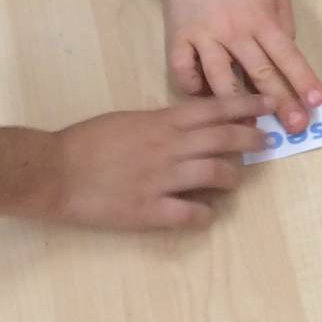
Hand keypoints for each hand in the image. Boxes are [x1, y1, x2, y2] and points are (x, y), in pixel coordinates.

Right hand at [48, 96, 267, 229]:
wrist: (54, 171)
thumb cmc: (88, 141)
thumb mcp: (130, 120)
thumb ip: (162, 123)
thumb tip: (191, 124)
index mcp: (162, 122)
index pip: (215, 109)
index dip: (246, 107)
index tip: (267, 106)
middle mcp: (168, 147)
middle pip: (224, 139)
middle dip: (251, 140)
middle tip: (266, 143)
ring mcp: (161, 179)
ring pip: (215, 174)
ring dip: (233, 177)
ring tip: (236, 180)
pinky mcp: (148, 210)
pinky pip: (189, 214)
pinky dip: (205, 215)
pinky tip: (207, 215)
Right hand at [160, 0, 321, 130]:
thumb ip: (284, 25)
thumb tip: (288, 58)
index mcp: (261, 19)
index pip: (287, 54)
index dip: (302, 79)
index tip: (315, 103)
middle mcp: (234, 31)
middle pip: (259, 73)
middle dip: (279, 102)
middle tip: (294, 126)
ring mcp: (204, 37)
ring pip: (220, 79)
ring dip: (236, 105)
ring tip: (249, 124)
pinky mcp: (179, 39)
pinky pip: (183, 71)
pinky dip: (191, 88)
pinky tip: (202, 99)